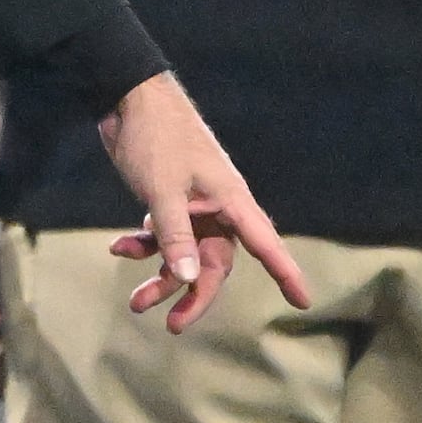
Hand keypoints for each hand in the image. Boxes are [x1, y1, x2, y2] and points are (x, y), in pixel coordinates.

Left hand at [98, 73, 310, 331]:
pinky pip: (165, 236)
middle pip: (215, 264)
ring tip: (136, 302)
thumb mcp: (162, 191)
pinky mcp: (170, 201)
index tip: (303, 301)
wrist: (127, 97)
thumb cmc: (155, 138)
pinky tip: (118, 247)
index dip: (285, 273)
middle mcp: (217, 207)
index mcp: (230, 201)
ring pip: (185, 255)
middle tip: (172, 325)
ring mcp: (193, 205)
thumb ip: (174, 235)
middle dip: (193, 294)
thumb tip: (187, 278)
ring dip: (162, 277)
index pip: (266, 244)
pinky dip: (144, 245)